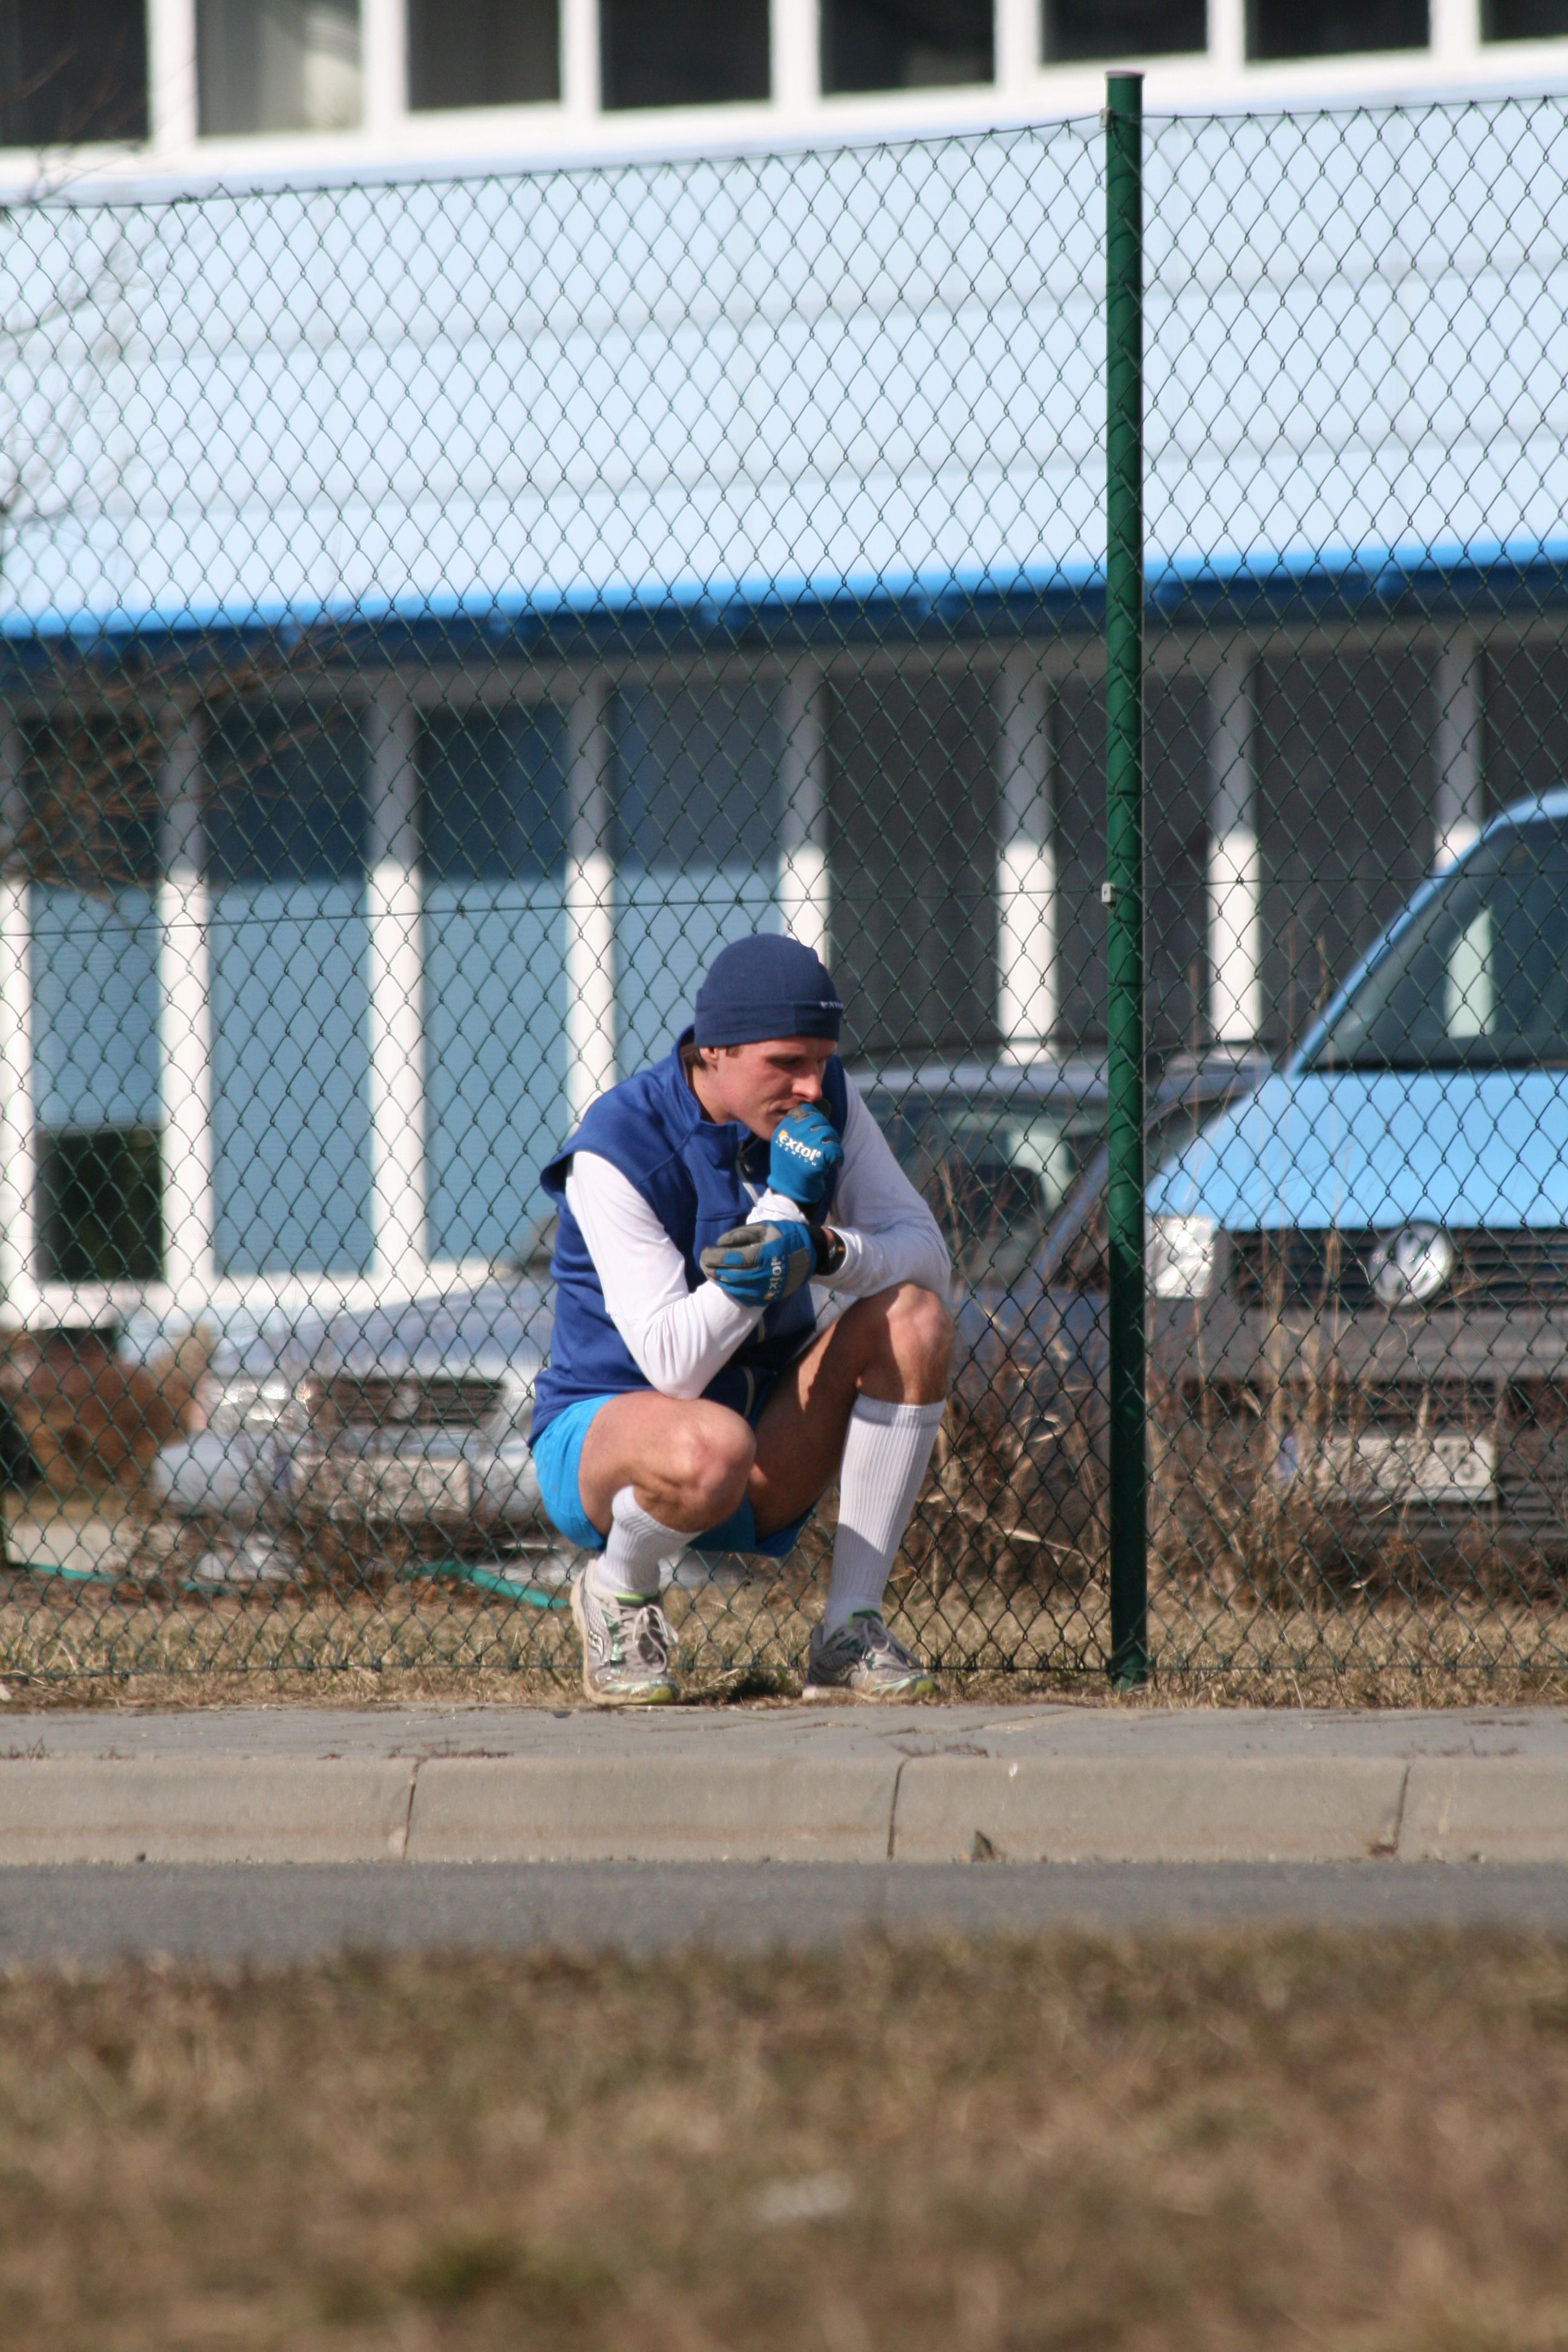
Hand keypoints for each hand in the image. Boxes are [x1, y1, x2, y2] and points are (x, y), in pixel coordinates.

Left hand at [699, 1221, 814, 1305]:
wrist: (812, 1253)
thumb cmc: (786, 1236)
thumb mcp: (765, 1227)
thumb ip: (741, 1234)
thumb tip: (720, 1243)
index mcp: (762, 1254)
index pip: (729, 1259)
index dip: (713, 1257)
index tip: (703, 1253)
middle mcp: (764, 1273)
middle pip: (729, 1275)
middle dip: (712, 1270)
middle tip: (703, 1264)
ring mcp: (767, 1287)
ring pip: (736, 1288)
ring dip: (719, 1281)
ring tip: (710, 1273)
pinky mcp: (770, 1296)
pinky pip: (746, 1297)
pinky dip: (733, 1290)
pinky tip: (725, 1283)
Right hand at [767, 1104, 843, 1207]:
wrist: (789, 1194)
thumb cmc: (790, 1169)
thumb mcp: (785, 1145)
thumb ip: (795, 1129)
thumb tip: (816, 1113)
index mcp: (783, 1130)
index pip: (805, 1111)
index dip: (816, 1119)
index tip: (819, 1129)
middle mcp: (791, 1135)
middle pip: (818, 1120)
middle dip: (826, 1131)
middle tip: (827, 1144)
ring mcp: (803, 1146)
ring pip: (828, 1133)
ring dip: (833, 1144)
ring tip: (830, 1155)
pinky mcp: (815, 1159)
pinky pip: (835, 1149)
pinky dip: (838, 1157)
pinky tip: (835, 1163)